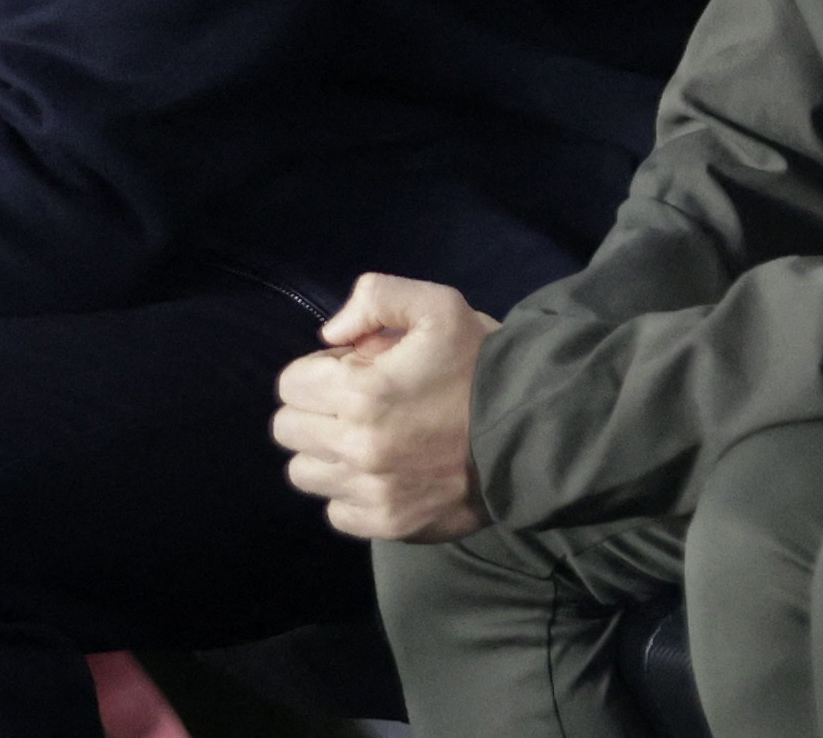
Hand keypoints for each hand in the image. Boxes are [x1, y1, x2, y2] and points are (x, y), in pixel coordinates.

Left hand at [273, 273, 495, 541]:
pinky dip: (349, 492)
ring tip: (364, 439)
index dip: (317, 372)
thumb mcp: (436, 306)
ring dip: (325, 453)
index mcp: (359, 393)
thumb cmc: (482, 365)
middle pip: (288, 430)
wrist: (535, 431)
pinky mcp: (391, 524)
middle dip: (314, 410)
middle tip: (354, 405)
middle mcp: (357, 448)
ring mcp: (372, 492)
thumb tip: (329, 335)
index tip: (351, 373)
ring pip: (305, 473)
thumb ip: (374, 298)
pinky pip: (336, 511)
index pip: (289, 384)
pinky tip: (380, 472)